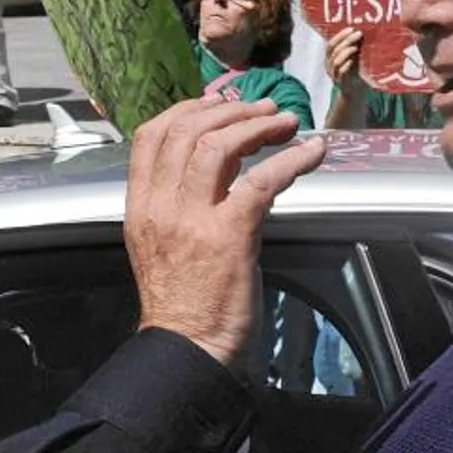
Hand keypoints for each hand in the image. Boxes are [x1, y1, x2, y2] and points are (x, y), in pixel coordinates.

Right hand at [125, 98, 326, 372]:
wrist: (188, 349)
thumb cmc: (182, 302)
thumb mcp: (161, 243)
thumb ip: (178, 203)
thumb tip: (216, 166)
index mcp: (140, 206)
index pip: (150, 136)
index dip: (187, 109)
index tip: (218, 103)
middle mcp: (160, 206)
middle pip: (187, 131)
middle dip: (230, 112)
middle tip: (263, 110)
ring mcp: (192, 220)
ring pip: (220, 146)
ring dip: (258, 127)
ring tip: (286, 123)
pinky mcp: (229, 236)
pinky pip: (262, 181)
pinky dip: (292, 160)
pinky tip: (313, 153)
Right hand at [326, 28, 367, 90]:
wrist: (354, 93)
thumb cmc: (354, 72)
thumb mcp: (352, 58)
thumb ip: (353, 47)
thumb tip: (360, 31)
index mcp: (330, 58)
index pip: (331, 44)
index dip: (340, 36)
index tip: (351, 29)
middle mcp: (329, 66)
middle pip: (334, 50)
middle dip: (346, 40)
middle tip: (358, 34)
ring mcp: (334, 75)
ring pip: (336, 61)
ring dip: (345, 52)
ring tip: (355, 47)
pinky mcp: (341, 84)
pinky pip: (340, 73)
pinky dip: (345, 66)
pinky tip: (352, 61)